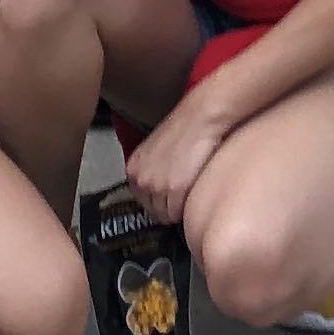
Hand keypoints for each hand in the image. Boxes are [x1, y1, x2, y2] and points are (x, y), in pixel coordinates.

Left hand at [119, 86, 236, 223]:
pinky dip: (185, 210)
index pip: (141, 202)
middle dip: (166, 208)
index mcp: (133, 169)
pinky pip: (178, 214)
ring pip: (164, 216)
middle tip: (180, 200)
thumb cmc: (182, 130)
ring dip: (176, 210)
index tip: (168, 199)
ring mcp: (157, 185)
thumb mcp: (154, 152)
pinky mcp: (176, 189)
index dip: (157, 201)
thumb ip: (150, 172)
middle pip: (152, 211)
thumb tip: (155, 193)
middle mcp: (141, 179)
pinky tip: (192, 196)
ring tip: (187, 196)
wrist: (199, 118)